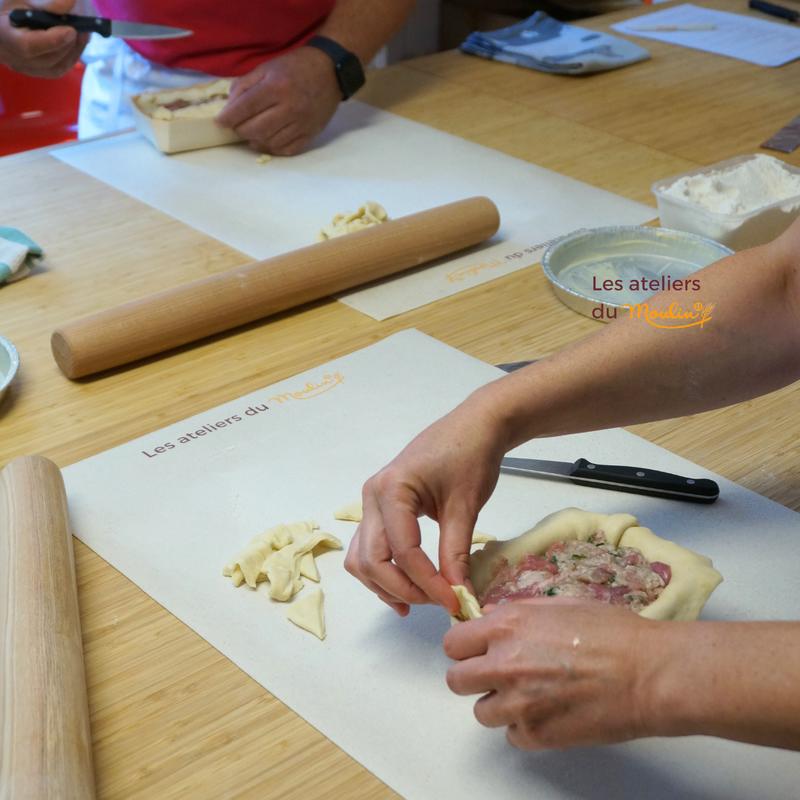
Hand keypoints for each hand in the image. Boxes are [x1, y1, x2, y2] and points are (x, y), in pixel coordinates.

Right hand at [0, 1, 86, 77]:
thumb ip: (44, 3)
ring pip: (55, 68)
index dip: (53, 40)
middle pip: (47, 59)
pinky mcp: (35, 71)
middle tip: (82, 29)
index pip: (28, 45)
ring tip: (83, 34)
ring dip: (73, 51)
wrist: (2, 22)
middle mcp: (12, 56)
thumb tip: (69, 3)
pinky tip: (77, 43)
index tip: (71, 30)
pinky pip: (57, 70)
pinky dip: (71, 57)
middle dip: (68, 44)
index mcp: (3, 35)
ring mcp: (24, 67)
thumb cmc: (9, 6)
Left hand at [215, 46, 340, 155]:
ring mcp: (301, 124)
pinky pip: (287, 150)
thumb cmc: (295, 67)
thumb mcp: (266, 67)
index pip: (245, 108)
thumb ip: (245, 85)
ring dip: (255, 140)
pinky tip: (267, 140)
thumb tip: (229, 107)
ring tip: (252, 133)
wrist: (329, 72)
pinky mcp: (310, 134)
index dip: (229, 118)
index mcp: (276, 87)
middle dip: (241, 130)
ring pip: (269, 142)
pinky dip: (272, 148)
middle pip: (255, 129)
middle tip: (237, 126)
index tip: (220, 122)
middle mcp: (289, 108)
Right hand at [344, 390, 508, 615]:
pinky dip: (384, 571)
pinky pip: (371, 547)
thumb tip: (458, 596)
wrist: (475, 426)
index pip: (403, 551)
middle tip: (437, 603)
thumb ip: (456, 553)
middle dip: (401, 588)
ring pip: (362, 557)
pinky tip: (407, 589)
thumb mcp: (466, 507)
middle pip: (371, 559)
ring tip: (419, 602)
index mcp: (391, 490)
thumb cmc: (471, 457)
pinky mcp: (380, 508)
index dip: (427, 583)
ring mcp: (372, 503)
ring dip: (385, 585)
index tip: (454, 602)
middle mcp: (371, 497)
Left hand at [444, 599, 665, 748]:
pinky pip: (512, 735)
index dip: (465, 647)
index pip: (453, 644)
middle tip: (497, 675)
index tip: (477, 650)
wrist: (649, 673)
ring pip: (481, 712)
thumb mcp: (560, 604)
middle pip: (456, 680)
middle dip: (472, 677)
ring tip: (529, 695)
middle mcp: (505, 664)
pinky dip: (525, 727)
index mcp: (508, 627)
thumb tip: (491, 617)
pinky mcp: (538, 735)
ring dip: (499, 704)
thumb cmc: (613, 632)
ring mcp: (519, 703)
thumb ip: (518, 612)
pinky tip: (549, 712)